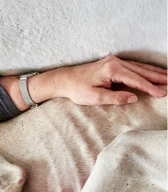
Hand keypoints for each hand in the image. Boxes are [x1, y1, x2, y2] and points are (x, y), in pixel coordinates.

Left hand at [52, 55, 167, 105]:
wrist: (65, 80)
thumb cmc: (77, 90)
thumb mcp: (95, 98)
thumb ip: (115, 98)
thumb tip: (134, 98)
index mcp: (112, 70)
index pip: (136, 80)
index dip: (150, 87)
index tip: (162, 93)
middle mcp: (115, 62)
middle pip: (141, 71)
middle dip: (157, 77)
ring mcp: (114, 61)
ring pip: (139, 67)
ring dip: (154, 72)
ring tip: (167, 76)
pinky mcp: (113, 63)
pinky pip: (133, 66)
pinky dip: (144, 70)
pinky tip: (152, 72)